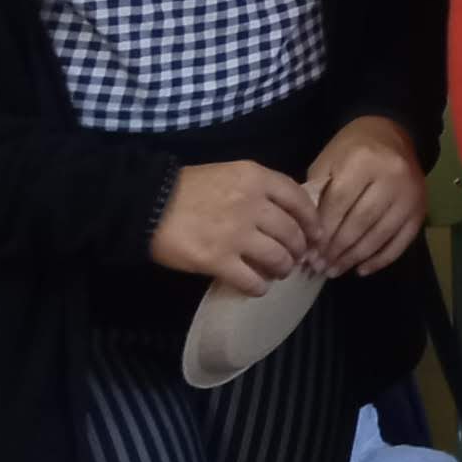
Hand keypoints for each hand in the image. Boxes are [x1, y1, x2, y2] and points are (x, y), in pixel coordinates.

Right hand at [151, 159, 320, 296]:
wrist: (146, 203)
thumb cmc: (186, 188)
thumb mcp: (228, 173)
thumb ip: (258, 189)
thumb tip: (286, 215)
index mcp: (255, 177)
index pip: (299, 200)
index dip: (312, 221)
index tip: (316, 235)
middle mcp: (252, 204)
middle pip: (292, 233)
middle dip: (299, 249)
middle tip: (295, 258)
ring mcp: (236, 234)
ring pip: (278, 259)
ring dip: (282, 269)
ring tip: (276, 272)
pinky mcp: (218, 260)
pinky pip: (252, 281)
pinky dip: (259, 287)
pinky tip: (255, 286)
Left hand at [305, 113, 427, 276]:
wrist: (392, 134)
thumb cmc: (352, 149)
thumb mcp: (328, 161)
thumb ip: (318, 193)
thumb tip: (310, 237)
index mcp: (363, 161)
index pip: (340, 202)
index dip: (323, 229)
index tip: (308, 250)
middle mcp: (392, 177)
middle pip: (361, 221)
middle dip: (337, 248)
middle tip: (319, 266)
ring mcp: (409, 195)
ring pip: (380, 235)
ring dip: (355, 257)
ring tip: (334, 270)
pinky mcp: (420, 210)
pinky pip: (401, 242)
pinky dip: (381, 259)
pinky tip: (361, 270)